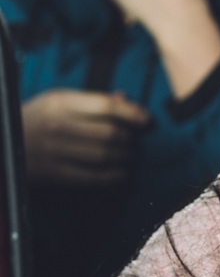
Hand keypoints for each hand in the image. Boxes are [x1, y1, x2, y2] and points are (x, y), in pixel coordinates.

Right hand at [22, 89, 149, 187]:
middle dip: (131, 140)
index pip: (107, 105)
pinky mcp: (51, 174)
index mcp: (59, 102)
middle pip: (110, 133)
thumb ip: (90, 101)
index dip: (133, 114)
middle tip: (138, 143)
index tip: (147, 122)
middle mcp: (57, 125)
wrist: (0, 143)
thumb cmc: (33, 120)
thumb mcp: (55, 102)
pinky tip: (123, 176)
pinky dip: (114, 178)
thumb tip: (125, 98)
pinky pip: (93, 178)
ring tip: (132, 158)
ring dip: (126, 159)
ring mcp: (53, 151)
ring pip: (104, 155)